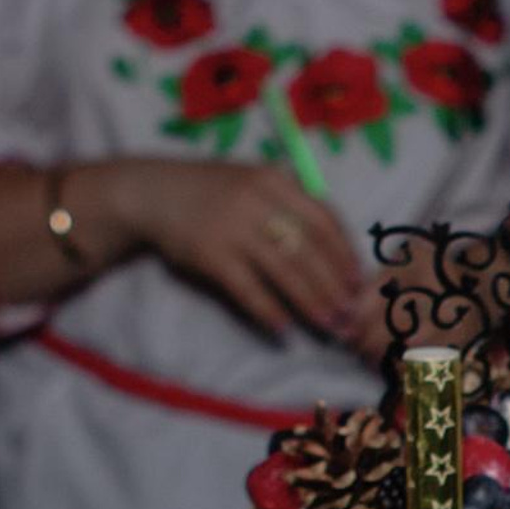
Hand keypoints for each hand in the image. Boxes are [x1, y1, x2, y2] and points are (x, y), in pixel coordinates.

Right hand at [122, 160, 362, 338]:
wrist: (152, 193)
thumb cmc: (212, 192)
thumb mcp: (253, 181)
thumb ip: (289, 202)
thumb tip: (333, 246)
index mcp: (274, 180)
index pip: (323, 218)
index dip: (344, 252)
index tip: (357, 279)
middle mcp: (256, 201)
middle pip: (309, 249)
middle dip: (333, 285)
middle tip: (349, 312)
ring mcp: (232, 228)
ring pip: (284, 271)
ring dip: (310, 302)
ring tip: (327, 325)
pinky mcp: (210, 255)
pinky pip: (248, 289)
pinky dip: (268, 310)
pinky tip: (283, 328)